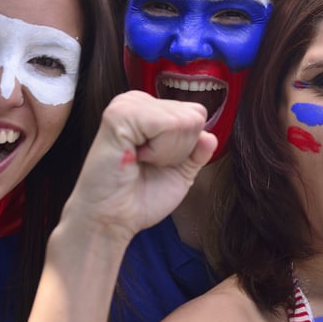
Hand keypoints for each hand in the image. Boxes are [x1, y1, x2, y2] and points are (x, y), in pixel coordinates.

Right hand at [63, 91, 217, 243]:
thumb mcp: (181, 172)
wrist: (112, 220)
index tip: (157, 162)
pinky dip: (159, 151)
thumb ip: (198, 151)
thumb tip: (210, 137)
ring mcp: (127, 104)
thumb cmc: (140, 197)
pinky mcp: (120, 114)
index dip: (187, 147)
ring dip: (168, 152)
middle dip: (179, 150)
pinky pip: (168, 125)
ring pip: (185, 121)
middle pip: (195, 116)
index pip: (196, 114)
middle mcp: (138, 101)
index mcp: (150, 110)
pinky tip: (136, 157)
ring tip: (140, 161)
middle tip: (147, 163)